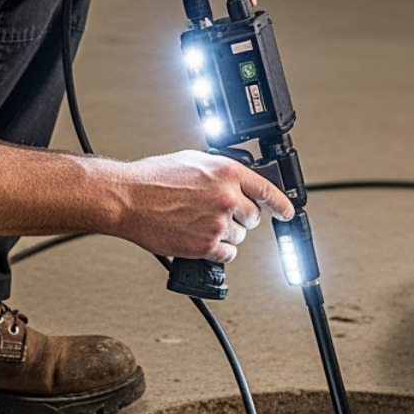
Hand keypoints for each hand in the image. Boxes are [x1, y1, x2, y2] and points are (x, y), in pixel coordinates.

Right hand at [111, 151, 293, 262]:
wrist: (128, 199)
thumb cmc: (152, 179)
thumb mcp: (192, 160)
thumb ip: (220, 171)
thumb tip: (235, 181)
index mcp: (227, 172)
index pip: (267, 189)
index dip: (281, 203)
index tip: (286, 211)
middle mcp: (227, 197)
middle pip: (253, 216)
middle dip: (241, 217)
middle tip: (220, 214)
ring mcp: (217, 223)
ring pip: (239, 236)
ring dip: (225, 233)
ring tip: (199, 224)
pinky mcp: (205, 245)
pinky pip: (227, 253)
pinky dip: (217, 250)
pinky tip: (202, 240)